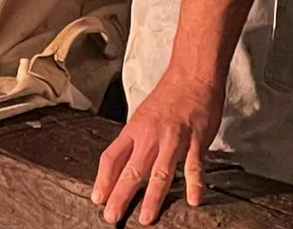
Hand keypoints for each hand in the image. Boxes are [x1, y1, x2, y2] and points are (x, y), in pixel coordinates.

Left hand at [92, 68, 223, 224]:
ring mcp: (172, 139)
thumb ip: (135, 140)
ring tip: (146, 218)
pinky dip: (193, 183)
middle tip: (112, 216)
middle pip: (130, 170)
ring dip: (152, 197)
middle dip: (120, 195)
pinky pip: (193, 165)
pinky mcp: (195, 140)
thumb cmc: (167, 98)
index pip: (111, 158)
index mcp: (133, 130)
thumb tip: (125, 161)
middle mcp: (149, 136)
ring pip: (159, 173)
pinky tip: (193, 200)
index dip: (103, 179)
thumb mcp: (142, 117)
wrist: (191, 77)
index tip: (97, 197)